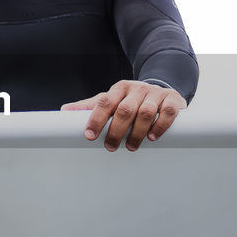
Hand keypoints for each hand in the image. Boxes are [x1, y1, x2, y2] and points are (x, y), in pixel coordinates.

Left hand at [61, 80, 186, 151]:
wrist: (162, 89)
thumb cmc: (131, 100)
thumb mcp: (112, 100)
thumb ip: (90, 106)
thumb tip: (64, 111)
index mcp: (119, 89)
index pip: (104, 102)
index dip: (96, 119)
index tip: (90, 136)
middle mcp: (136, 89)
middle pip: (124, 109)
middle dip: (116, 131)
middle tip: (111, 147)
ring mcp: (155, 94)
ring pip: (145, 112)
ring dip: (137, 132)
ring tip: (131, 147)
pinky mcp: (172, 99)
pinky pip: (168, 112)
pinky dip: (160, 125)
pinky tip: (152, 137)